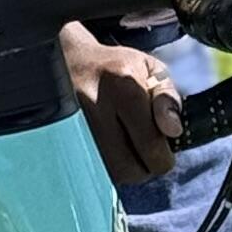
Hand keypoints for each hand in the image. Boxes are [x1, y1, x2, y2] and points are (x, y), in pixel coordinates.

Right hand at [61, 24, 186, 185]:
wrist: (65, 57)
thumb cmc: (114, 67)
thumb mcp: (150, 70)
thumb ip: (168, 99)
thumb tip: (173, 131)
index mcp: (123, 86)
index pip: (151, 145)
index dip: (162, 158)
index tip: (162, 152)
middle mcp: (93, 104)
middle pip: (128, 167)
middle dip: (143, 168)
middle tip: (144, 154)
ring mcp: (70, 123)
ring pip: (107, 173)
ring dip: (122, 171)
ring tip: (125, 151)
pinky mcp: (57, 135)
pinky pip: (87, 170)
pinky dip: (102, 169)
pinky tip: (106, 152)